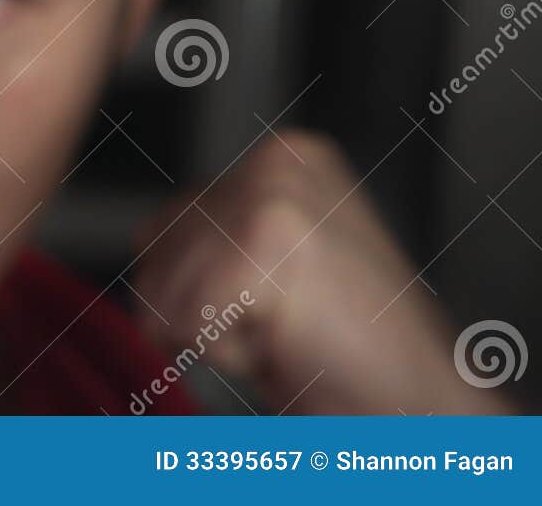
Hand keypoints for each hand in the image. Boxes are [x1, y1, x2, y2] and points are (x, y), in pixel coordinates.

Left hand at [131, 130, 514, 413]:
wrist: (422, 410)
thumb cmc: (348, 353)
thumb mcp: (270, 268)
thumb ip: (211, 236)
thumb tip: (144, 241)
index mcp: (284, 157)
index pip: (160, 229)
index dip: (198, 294)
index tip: (270, 308)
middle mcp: (276, 160)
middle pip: (153, 258)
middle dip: (201, 314)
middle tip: (284, 326)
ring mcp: (272, 193)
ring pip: (164, 293)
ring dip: (218, 336)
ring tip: (291, 333)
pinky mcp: (266, 239)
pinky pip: (187, 321)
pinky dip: (231, 353)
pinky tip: (290, 344)